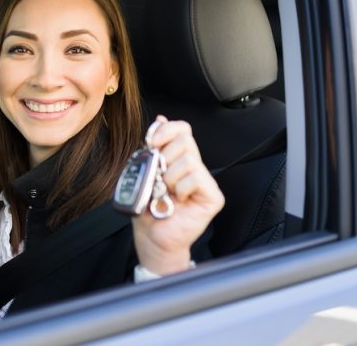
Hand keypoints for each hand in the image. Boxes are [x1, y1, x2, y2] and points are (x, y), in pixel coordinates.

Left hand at [131, 115, 224, 274]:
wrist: (151, 237)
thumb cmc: (146, 208)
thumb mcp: (144, 172)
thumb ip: (152, 147)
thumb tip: (160, 119)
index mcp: (178, 159)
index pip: (182, 130)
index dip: (167, 131)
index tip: (152, 143)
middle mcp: (194, 167)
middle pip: (185, 140)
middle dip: (164, 157)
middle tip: (158, 177)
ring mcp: (205, 182)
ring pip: (189, 160)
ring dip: (169, 178)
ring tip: (166, 193)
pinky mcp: (213, 197)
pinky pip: (196, 178)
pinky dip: (180, 189)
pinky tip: (176, 201)